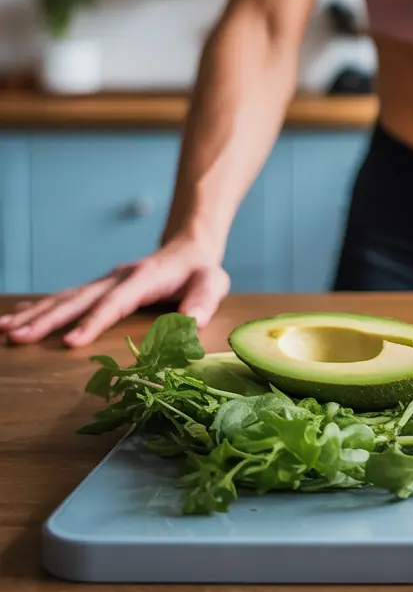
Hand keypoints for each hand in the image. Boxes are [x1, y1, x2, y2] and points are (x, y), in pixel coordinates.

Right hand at [0, 236, 229, 347]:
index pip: (115, 302)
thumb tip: (192, 323)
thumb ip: (203, 301)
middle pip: (79, 299)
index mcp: (143, 278)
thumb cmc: (201, 271)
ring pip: (66, 297)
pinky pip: (66, 297)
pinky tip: (14, 317)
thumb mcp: (212, 283)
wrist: (189, 248)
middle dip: (48, 319)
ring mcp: (106, 281)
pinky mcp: (100, 287)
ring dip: (35, 314)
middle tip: (18, 338)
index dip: (93, 322)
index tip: (70, 343)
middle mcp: (118, 278)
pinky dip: (39, 307)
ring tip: (4, 331)